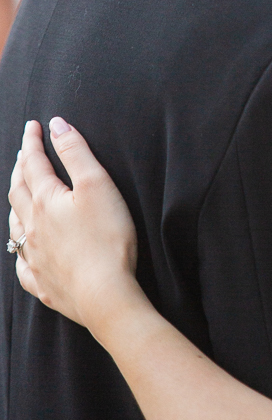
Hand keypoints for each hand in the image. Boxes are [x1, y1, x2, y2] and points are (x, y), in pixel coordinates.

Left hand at [8, 119, 139, 335]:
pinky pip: (22, 265)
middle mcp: (33, 228)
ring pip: (16, 227)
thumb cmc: (107, 237)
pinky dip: (20, 251)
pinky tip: (23, 251)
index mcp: (46, 201)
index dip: (34, 142)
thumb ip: (75, 152)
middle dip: (22, 169)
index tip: (33, 126)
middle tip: (25, 154)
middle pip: (19, 192)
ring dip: (16, 205)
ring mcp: (34, 258)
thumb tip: (56, 125)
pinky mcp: (43, 283)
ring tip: (20, 194)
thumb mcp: (97, 184)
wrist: (105, 294)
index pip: (35, 164)